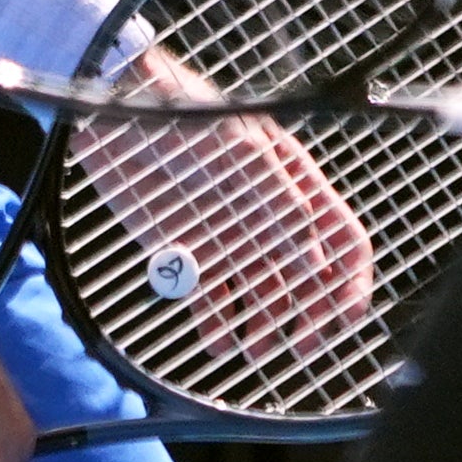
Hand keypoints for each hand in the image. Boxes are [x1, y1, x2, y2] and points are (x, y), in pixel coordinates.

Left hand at [72, 103, 376, 361]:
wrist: (111, 114)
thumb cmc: (179, 111)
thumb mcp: (236, 149)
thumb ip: (276, 201)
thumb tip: (315, 259)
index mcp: (290, 182)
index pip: (339, 234)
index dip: (349, 277)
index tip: (346, 318)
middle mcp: (266, 213)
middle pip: (306, 274)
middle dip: (309, 312)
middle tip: (301, 345)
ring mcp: (229, 234)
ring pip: (262, 291)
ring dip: (265, 324)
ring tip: (254, 349)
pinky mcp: (187, 248)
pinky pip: (210, 295)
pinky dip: (216, 321)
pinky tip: (217, 340)